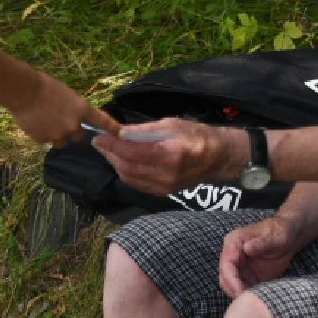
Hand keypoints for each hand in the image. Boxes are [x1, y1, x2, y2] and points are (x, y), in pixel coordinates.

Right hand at [8, 71, 116, 147]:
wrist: (23, 91)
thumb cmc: (45, 87)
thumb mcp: (67, 95)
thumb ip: (74, 110)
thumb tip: (76, 121)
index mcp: (82, 109)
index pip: (102, 121)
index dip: (113, 129)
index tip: (122, 135)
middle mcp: (73, 125)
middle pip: (79, 137)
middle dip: (72, 131)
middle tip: (60, 120)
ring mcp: (58, 134)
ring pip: (62, 141)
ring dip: (58, 135)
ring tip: (46, 121)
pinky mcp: (43, 140)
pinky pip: (47, 140)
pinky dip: (43, 134)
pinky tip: (36, 122)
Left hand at [89, 118, 236, 193]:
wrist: (219, 158)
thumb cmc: (197, 135)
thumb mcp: (172, 124)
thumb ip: (145, 131)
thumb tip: (120, 131)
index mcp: (170, 155)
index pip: (132, 153)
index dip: (113, 145)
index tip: (99, 136)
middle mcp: (166, 175)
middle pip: (127, 167)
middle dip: (110, 154)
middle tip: (99, 141)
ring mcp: (164, 187)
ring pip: (130, 177)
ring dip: (115, 163)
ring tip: (107, 149)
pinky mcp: (163, 192)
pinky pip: (137, 183)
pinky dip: (126, 172)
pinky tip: (121, 160)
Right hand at [218, 213, 300, 297]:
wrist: (289, 237)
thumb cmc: (280, 232)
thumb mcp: (273, 236)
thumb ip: (261, 242)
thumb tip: (247, 248)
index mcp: (234, 242)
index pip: (226, 264)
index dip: (231, 279)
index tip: (240, 291)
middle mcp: (233, 255)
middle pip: (225, 277)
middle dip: (234, 290)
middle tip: (247, 301)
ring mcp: (239, 266)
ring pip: (231, 285)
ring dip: (240, 294)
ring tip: (254, 302)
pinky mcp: (247, 276)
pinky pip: (243, 289)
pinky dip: (249, 296)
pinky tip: (258, 300)